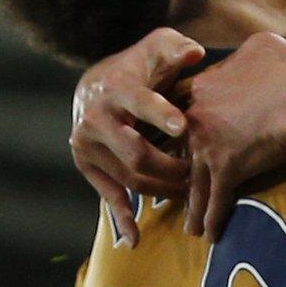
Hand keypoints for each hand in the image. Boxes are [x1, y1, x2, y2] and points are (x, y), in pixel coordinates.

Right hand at [71, 28, 205, 243]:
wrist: (95, 84)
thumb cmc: (139, 66)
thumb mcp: (156, 48)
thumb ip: (175, 48)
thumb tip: (194, 52)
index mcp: (115, 89)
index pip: (139, 102)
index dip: (160, 114)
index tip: (181, 127)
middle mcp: (95, 119)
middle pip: (136, 152)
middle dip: (171, 167)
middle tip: (198, 173)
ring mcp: (87, 146)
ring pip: (129, 178)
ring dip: (160, 190)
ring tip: (189, 192)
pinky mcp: (86, 166)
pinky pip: (106, 195)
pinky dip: (121, 217)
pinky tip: (135, 238)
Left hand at [183, 32, 285, 236]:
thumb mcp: (263, 46)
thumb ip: (248, 52)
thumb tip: (255, 50)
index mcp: (205, 90)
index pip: (187, 110)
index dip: (188, 127)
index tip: (186, 140)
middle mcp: (198, 121)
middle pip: (182, 150)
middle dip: (175, 173)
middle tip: (170, 190)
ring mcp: (209, 148)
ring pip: (194, 182)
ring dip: (192, 207)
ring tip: (189, 225)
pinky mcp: (227, 170)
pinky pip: (216, 200)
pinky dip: (212, 219)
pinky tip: (209, 236)